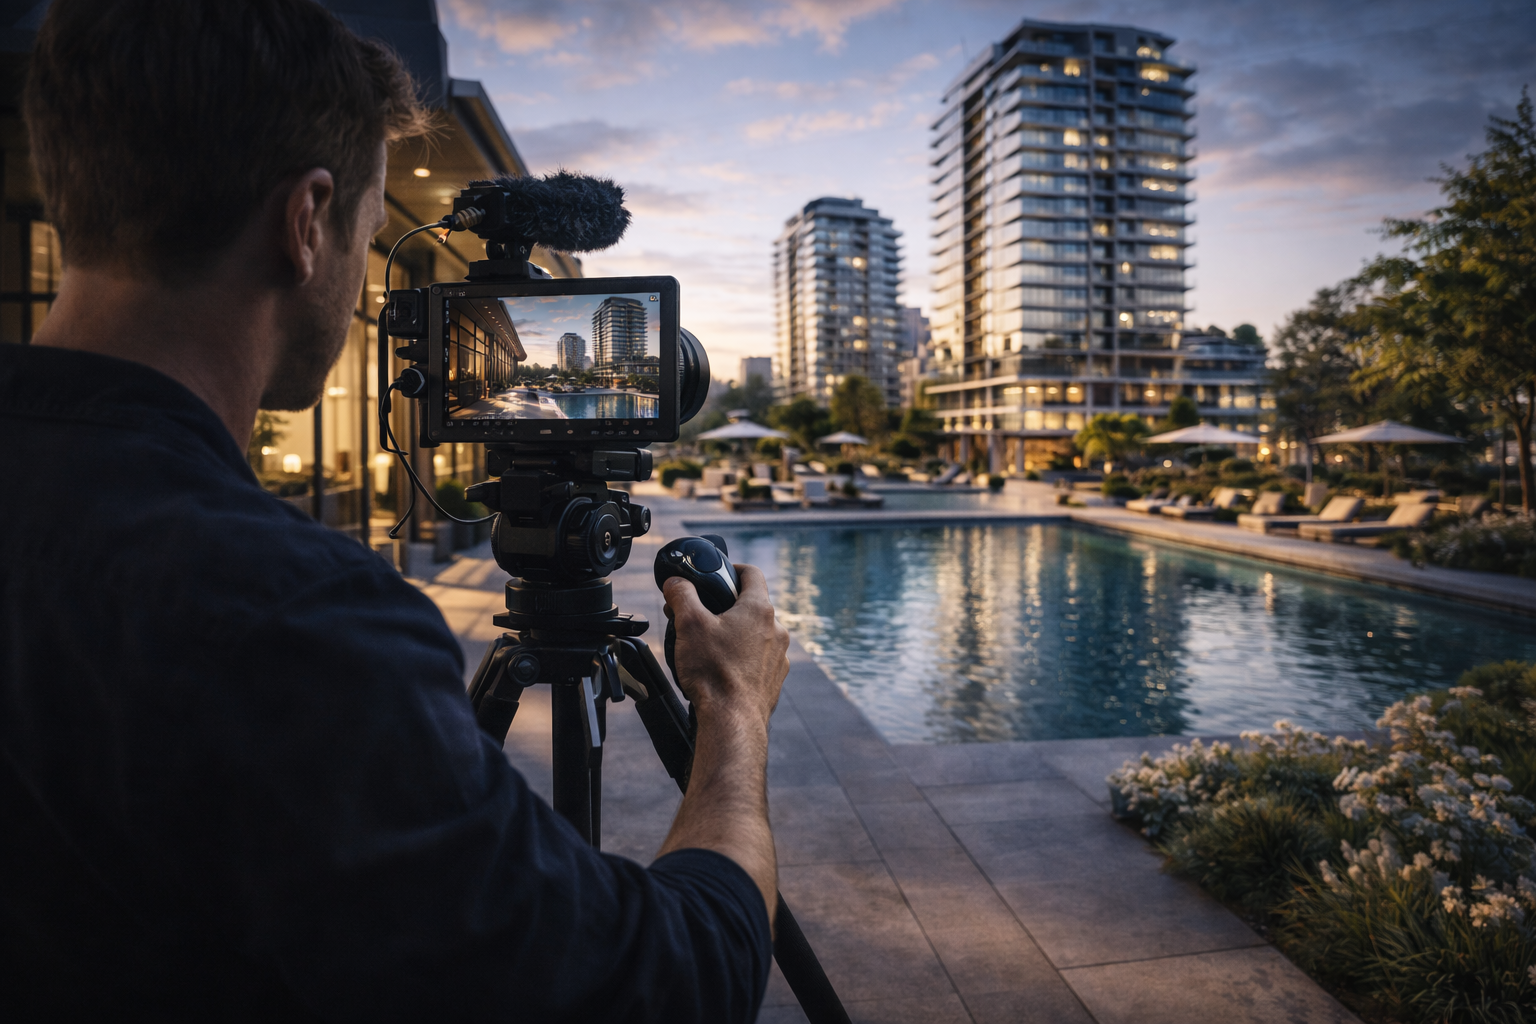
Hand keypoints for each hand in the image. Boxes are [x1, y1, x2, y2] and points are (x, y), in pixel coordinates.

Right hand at [662, 563, 787, 727]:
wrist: (732, 720)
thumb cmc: (714, 673)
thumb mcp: (689, 624)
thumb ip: (681, 596)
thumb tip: (676, 583)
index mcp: (758, 610)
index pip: (752, 574)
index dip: (735, 569)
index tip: (723, 573)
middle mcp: (776, 630)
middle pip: (753, 606)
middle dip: (730, 608)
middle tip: (706, 615)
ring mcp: (779, 656)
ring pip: (758, 635)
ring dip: (738, 635)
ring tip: (712, 647)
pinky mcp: (775, 679)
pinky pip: (760, 660)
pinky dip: (745, 659)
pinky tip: (724, 670)